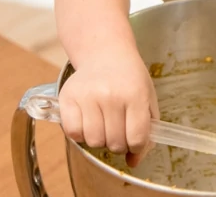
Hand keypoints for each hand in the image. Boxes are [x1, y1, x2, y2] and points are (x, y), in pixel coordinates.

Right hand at [58, 50, 159, 166]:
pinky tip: (88, 120)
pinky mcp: (68, 97)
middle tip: (118, 129)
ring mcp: (88, 96)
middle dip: (119, 144)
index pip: (137, 138)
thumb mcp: (146, 99)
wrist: (105, 53)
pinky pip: (73, 133)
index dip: (137, 146)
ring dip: (100, 139)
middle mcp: (111, 95)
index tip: (134, 140)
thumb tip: (134, 162)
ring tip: (104, 124)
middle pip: (114, 143)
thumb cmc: (129, 78)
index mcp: (135, 95)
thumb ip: (146, 131)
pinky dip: (80, 134)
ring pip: (93, 142)